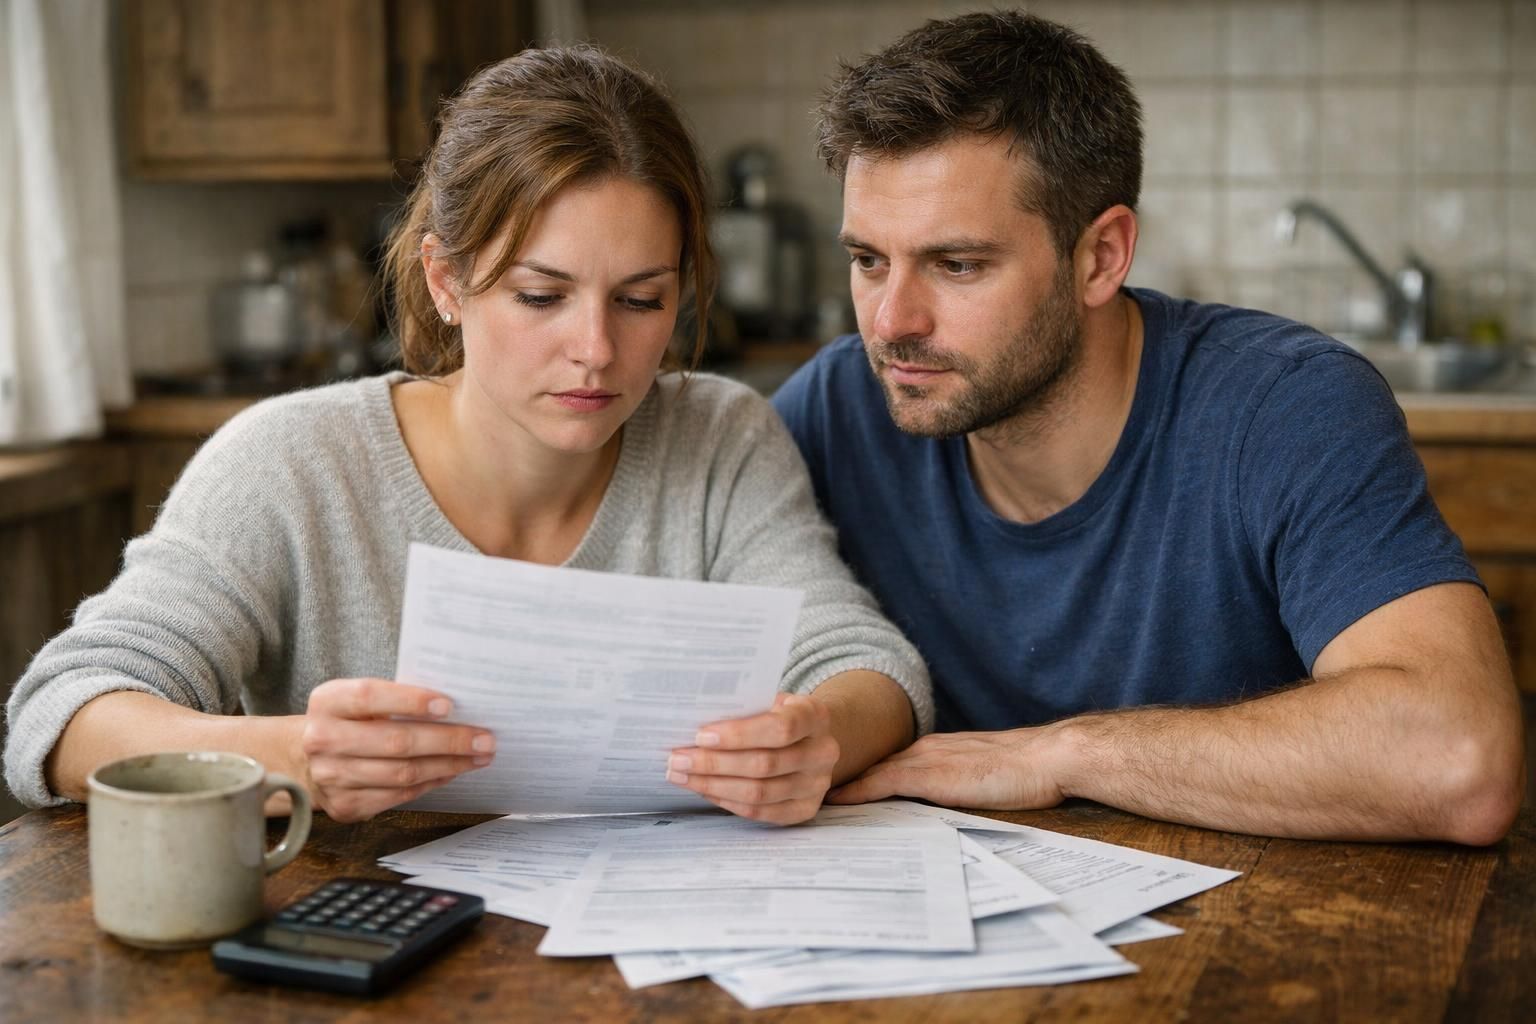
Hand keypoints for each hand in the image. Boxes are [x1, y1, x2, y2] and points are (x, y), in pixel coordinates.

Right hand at [298, 678, 494, 821]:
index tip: (448, 705)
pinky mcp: (345, 805)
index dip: (410, 700)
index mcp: (327, 702)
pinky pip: (399, 795)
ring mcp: (332, 777)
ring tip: (478, 756)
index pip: (369, 696)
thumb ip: (394, 698)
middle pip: (395, 741)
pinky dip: (431, 783)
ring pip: (402, 773)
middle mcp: (323, 740)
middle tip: (485, 738)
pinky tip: (452, 772)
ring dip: (448, 765)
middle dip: (447, 740)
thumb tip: (455, 707)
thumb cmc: (349, 720)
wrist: (306, 759)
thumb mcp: (358, 700)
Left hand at [667, 693, 838, 824]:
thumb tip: (690, 722)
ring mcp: (817, 785)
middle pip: (764, 764)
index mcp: (815, 716)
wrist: (810, 738)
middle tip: (677, 758)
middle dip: (714, 763)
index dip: (739, 734)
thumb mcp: (769, 700)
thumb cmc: (779, 714)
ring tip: (682, 775)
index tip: (701, 735)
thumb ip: (742, 709)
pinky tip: (704, 789)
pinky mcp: (805, 809)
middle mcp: (823, 752)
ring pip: (759, 792)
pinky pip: (760, 811)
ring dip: (713, 785)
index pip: (780, 728)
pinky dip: (726, 801)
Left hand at [826, 729, 1065, 809]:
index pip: (882, 764)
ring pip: (868, 772)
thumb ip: (950, 786)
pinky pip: (881, 784)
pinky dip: (855, 792)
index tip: (825, 785)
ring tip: (803, 796)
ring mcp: (924, 760)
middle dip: (834, 776)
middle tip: (798, 788)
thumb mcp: (977, 778)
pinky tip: (833, 802)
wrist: (1046, 758)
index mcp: (932, 750)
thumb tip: (932, 808)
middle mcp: (921, 750)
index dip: (853, 774)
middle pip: (867, 765)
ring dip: (837, 784)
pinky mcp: (930, 775)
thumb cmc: (1024, 772)